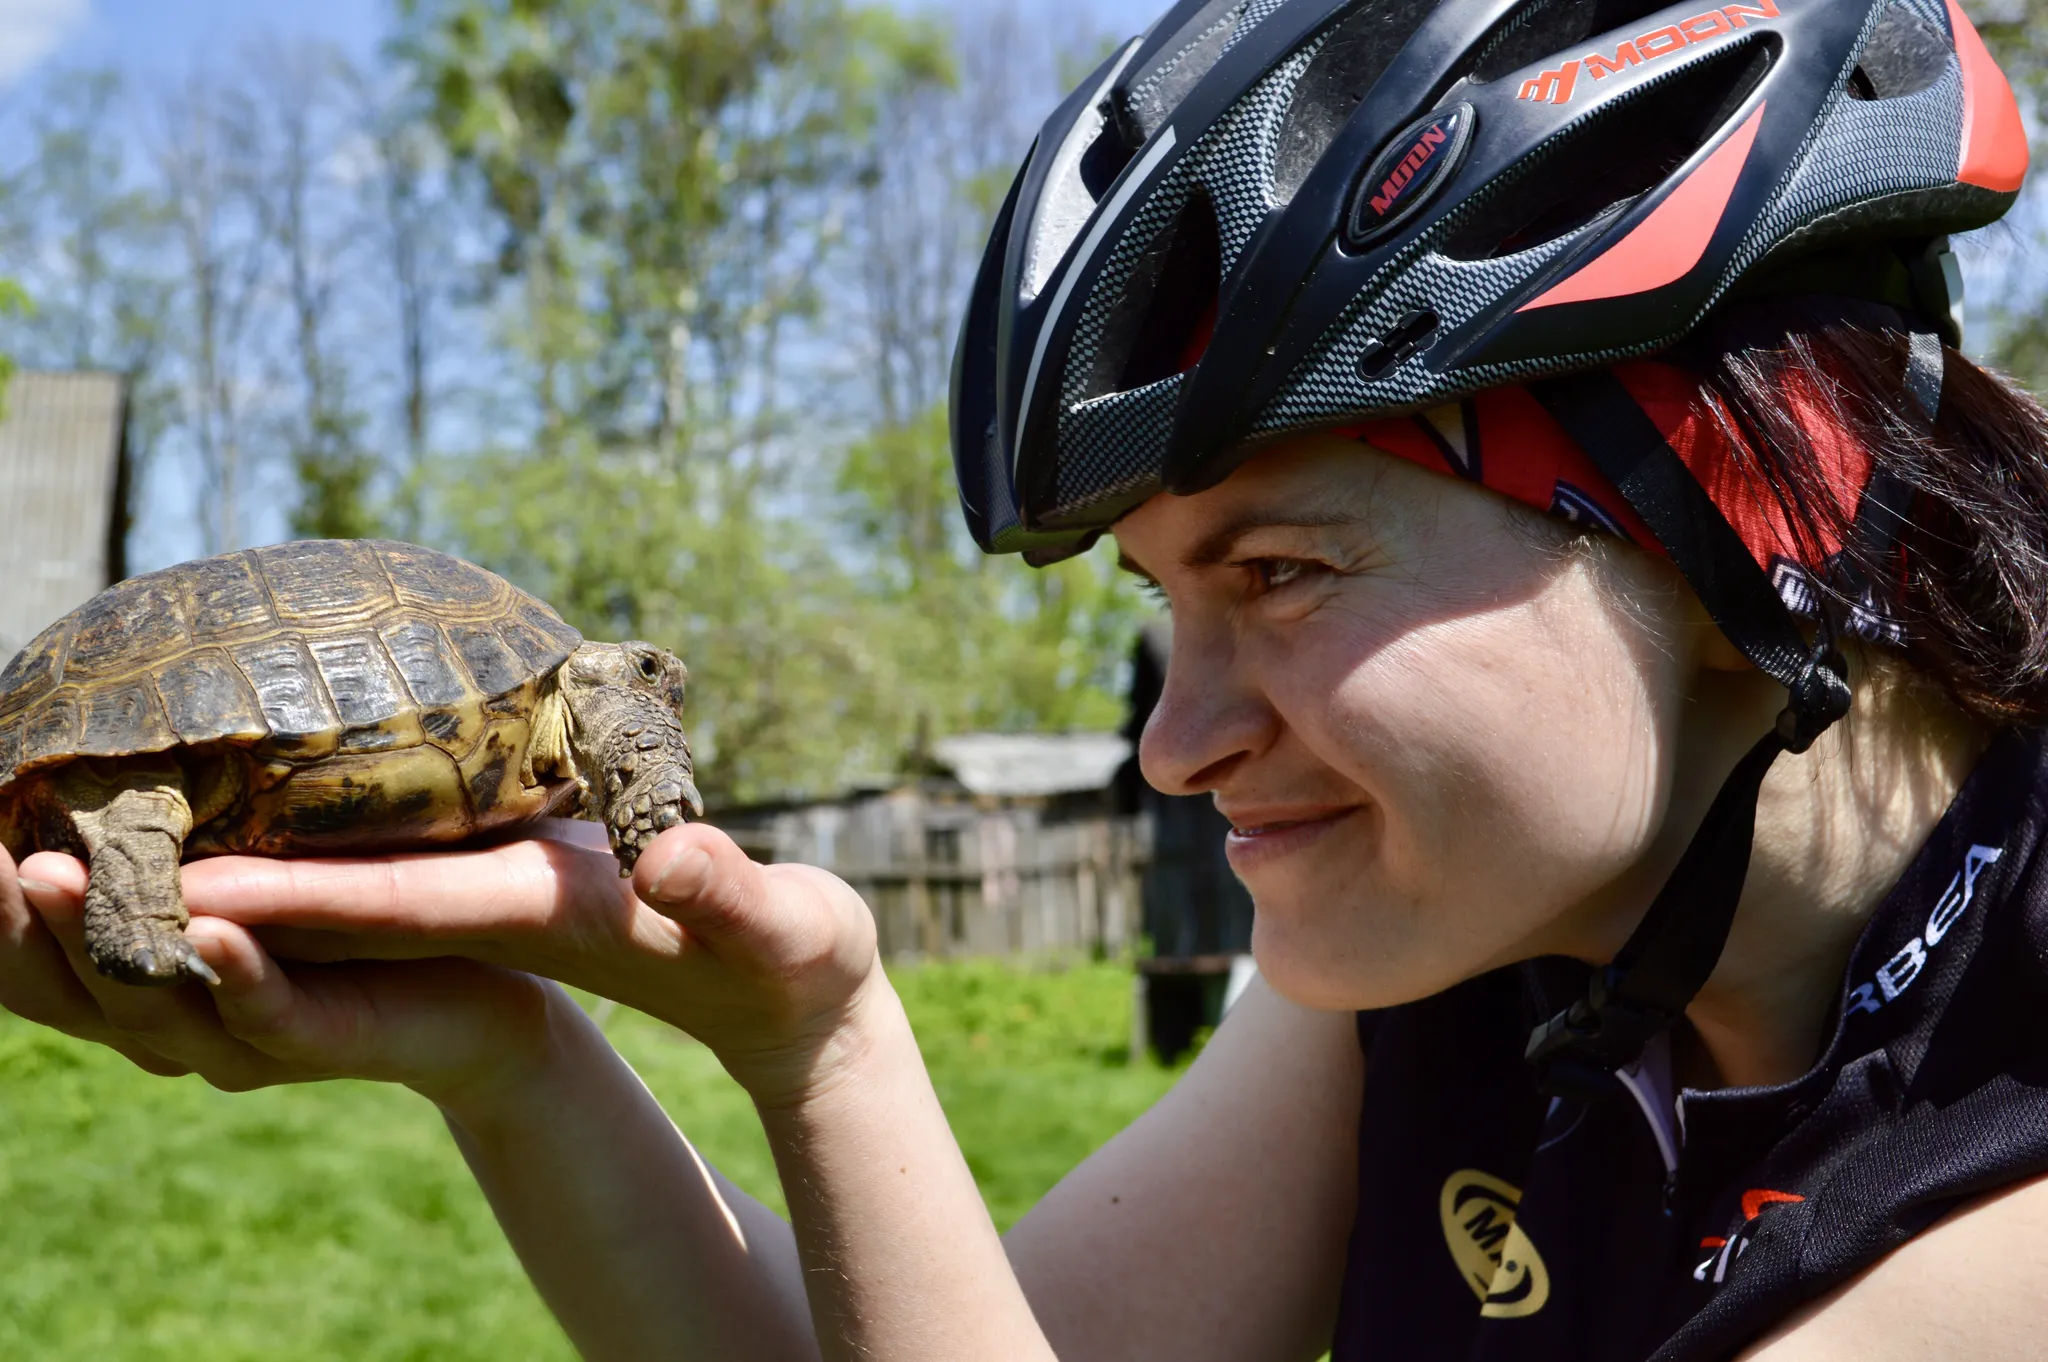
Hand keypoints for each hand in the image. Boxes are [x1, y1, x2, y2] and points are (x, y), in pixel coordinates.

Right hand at [0, 839, 565, 1107]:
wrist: (486, 1003)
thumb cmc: (359, 925)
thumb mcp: (263, 873)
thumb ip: (192, 835)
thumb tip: (121, 739)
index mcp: (145, 979)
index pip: (33, 951)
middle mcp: (174, 1020)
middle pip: (61, 986)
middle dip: (7, 923)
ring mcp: (243, 1039)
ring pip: (148, 1005)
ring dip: (89, 939)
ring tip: (43, 873)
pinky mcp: (325, 1042)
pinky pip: (270, 1011)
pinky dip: (236, 973)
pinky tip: (211, 927)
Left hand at [157, 820, 884, 1110]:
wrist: (793, 997)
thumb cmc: (794, 960)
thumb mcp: (778, 925)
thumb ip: (726, 893)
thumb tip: (670, 866)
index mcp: (549, 916)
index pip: (405, 908)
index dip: (300, 896)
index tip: (195, 884)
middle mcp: (500, 917)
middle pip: (340, 908)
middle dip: (227, 892)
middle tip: (100, 860)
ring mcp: (499, 908)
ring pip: (344, 893)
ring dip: (242, 872)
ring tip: (131, 832)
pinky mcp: (511, 886)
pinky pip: (384, 872)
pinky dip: (306, 851)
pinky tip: (256, 811)